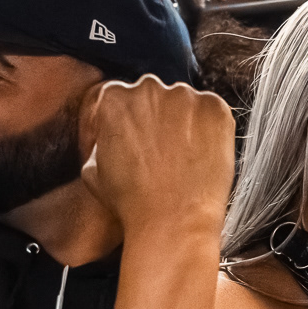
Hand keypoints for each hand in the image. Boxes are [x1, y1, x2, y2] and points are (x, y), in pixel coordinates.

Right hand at [79, 76, 234, 241]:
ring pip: (183, 103)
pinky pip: (212, 111)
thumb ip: (101, 140)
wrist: (172, 220)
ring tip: (183, 159)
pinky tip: (201, 156)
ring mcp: (184, 95)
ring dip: (184, 123)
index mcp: (113, 98)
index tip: (138, 142)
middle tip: (162, 154)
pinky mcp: (215, 107)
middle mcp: (148, 88)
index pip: (121, 98)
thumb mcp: (93, 170)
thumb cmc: (132, 202)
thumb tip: (110, 136)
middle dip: (156, 119)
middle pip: (153, 96)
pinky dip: (210, 129)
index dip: (129, 123)